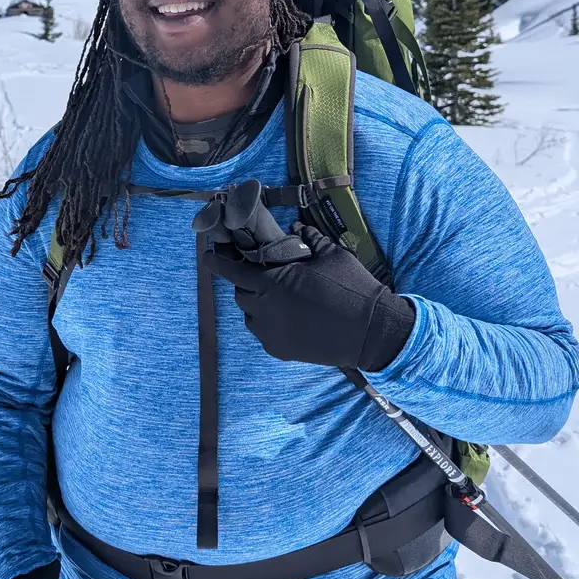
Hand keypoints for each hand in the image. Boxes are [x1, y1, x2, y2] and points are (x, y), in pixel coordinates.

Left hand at [203, 222, 413, 371]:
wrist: (371, 331)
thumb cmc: (350, 287)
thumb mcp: (331, 254)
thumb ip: (308, 239)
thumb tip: (294, 228)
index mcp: (273, 283)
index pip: (232, 272)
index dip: (217, 264)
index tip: (206, 257)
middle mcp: (265, 309)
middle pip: (241, 294)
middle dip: (247, 284)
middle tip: (264, 277)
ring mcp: (271, 333)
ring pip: (251, 316)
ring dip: (258, 305)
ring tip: (279, 299)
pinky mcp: (281, 351)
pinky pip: (264, 334)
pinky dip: (270, 324)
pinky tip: (289, 318)